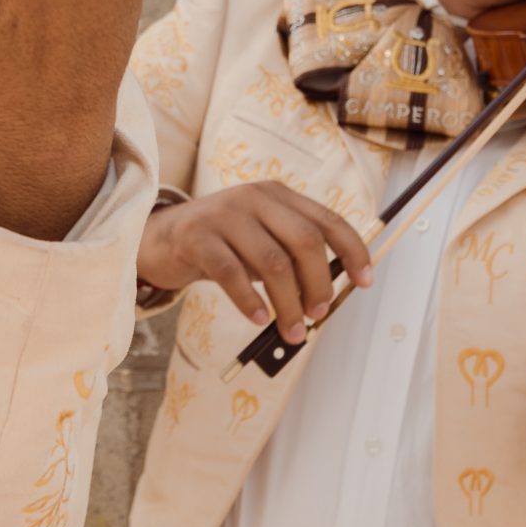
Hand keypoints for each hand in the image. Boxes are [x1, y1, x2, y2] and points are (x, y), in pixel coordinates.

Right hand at [139, 182, 372, 341]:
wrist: (160, 238)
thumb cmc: (220, 245)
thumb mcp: (259, 239)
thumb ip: (290, 256)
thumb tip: (325, 297)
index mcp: (277, 195)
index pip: (328, 219)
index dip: (353, 250)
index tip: (365, 281)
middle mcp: (254, 198)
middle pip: (305, 241)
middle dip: (319, 284)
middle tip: (319, 314)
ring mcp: (224, 215)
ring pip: (272, 262)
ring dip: (289, 304)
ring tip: (293, 331)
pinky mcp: (197, 237)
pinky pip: (232, 274)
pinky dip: (250, 302)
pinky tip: (259, 319)